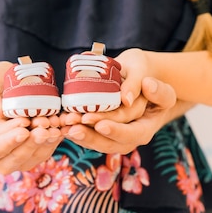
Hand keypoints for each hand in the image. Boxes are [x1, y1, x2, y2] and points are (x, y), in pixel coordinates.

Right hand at [0, 74, 62, 173]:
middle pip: (12, 160)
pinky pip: (44, 152)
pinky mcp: (32, 155)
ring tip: (52, 125)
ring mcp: (15, 160)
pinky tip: (58, 126)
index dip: (6, 142)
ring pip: (31, 158)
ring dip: (44, 142)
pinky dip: (53, 140)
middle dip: (29, 144)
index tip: (22, 129)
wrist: (4, 90)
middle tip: (42, 129)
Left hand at [60, 76, 177, 153]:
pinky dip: (76, 132)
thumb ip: (137, 83)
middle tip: (74, 128)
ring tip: (65, 126)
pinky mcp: (104, 132)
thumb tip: (127, 98)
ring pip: (99, 142)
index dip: (116, 130)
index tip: (101, 125)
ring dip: (81, 136)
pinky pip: (91, 136)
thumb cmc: (141, 70)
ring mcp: (118, 136)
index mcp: (149, 123)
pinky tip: (62, 125)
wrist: (136, 75)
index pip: (133, 132)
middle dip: (91, 135)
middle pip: (113, 142)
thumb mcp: (142, 70)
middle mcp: (134, 135)